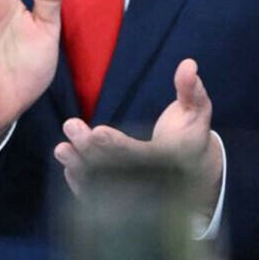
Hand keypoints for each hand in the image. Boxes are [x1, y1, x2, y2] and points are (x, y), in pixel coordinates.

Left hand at [54, 59, 223, 206]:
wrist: (191, 168)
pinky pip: (100, 195)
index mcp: (168, 159)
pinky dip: (82, 183)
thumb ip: (191, 89)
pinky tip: (67, 166)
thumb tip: (188, 64)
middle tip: (71, 127)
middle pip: (116, 169)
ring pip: (104, 184)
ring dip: (81, 167)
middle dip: (91, 150)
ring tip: (62, 148)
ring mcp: (136, 191)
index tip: (97, 131)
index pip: (139, 155)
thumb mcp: (197, 109)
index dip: (117, 145)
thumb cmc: (191, 133)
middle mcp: (150, 180)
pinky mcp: (124, 196)